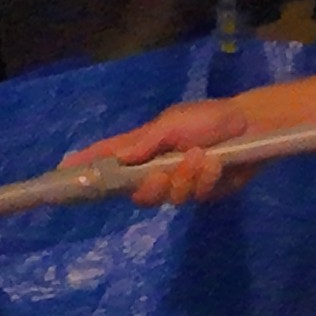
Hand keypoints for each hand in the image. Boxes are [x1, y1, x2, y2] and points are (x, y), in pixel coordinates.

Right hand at [66, 97, 254, 204]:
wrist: (253, 127)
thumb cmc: (208, 118)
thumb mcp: (173, 122)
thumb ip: (146, 141)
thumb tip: (119, 157)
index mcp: (144, 146)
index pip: (108, 158)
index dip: (86, 166)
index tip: (62, 171)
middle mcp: (157, 168)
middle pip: (136, 192)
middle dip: (150, 186)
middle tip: (163, 172)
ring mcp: (180, 182)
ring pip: (168, 197)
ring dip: (186, 178)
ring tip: (203, 156)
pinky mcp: (203, 193)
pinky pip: (195, 197)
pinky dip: (206, 180)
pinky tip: (217, 163)